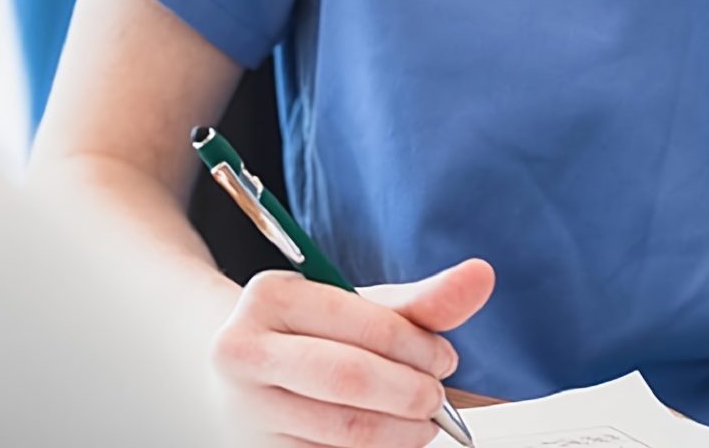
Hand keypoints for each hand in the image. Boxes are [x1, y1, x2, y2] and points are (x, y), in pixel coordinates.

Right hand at [212, 258, 495, 447]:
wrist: (226, 371)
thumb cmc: (307, 332)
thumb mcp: (354, 305)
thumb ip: (420, 299)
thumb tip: (482, 277)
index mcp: (271, 296)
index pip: (361, 322)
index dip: (416, 345)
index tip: (445, 358)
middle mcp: (244, 352)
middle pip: (349, 378)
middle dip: (409, 392)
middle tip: (435, 397)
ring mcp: (243, 410)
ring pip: (341, 431)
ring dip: (398, 433)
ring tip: (419, 424)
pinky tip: (386, 440)